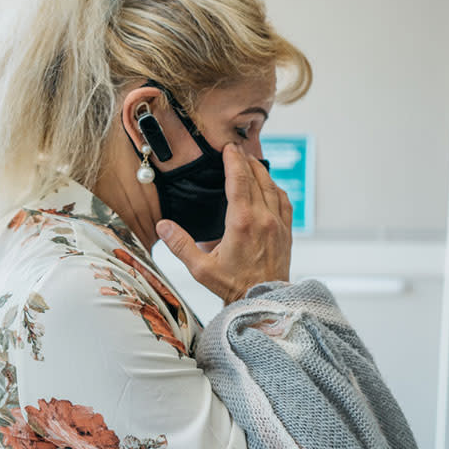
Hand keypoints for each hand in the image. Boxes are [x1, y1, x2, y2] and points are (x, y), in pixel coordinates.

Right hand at [156, 144, 292, 304]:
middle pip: (256, 178)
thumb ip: (180, 245)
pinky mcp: (286, 232)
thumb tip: (163, 226)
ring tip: (250, 162)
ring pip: (272, 187)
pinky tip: (269, 186)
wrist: (264, 301)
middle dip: (246, 160)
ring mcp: (277, 224)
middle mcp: (263, 218)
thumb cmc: (234, 287)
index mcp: (242, 222)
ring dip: (261, 171)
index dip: (233, 160)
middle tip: (237, 149)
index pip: (239, 180)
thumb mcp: (201, 269)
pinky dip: (275, 188)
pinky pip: (284, 201)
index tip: (228, 147)